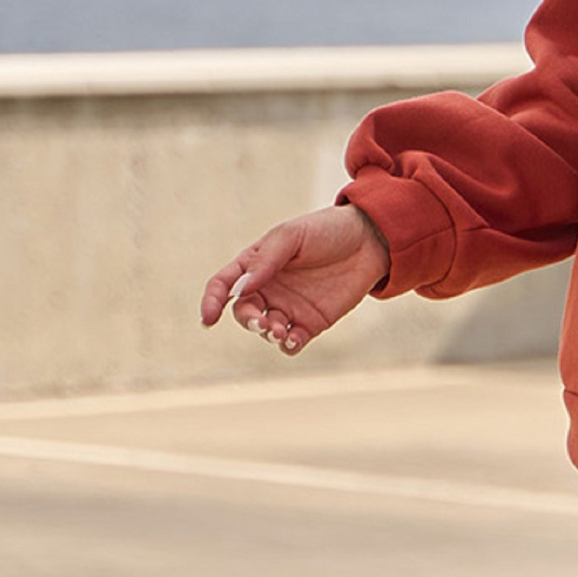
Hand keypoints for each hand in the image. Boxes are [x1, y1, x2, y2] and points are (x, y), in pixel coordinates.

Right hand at [199, 203, 388, 354]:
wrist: (369, 241)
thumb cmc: (325, 231)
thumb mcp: (291, 237)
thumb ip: (265, 262)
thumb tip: (240, 289)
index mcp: (255, 264)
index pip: (224, 285)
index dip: (212, 302)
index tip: (209, 319)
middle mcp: (268, 289)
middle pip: (243, 312)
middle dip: (248, 321)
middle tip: (262, 322)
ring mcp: (289, 308)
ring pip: (266, 330)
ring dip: (267, 334)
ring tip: (280, 331)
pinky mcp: (311, 323)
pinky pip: (291, 342)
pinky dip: (288, 345)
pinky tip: (293, 339)